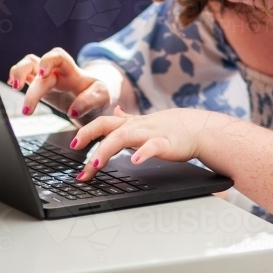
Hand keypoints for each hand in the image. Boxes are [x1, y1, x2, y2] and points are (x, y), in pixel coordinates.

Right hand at [8, 48, 111, 121]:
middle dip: (25, 75)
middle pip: (36, 64)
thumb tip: (73, 111)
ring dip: (17, 73)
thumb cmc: (98, 93)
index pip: (58, 56)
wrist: (95, 97)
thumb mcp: (102, 96)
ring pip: (27, 65)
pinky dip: (16, 78)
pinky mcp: (40, 86)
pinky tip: (13, 85)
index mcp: (71, 71)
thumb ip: (89, 102)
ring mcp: (46, 77)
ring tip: (14, 86)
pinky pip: (25, 76)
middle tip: (22, 93)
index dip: (48, 61)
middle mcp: (56, 71)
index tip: (43, 75)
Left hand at [70, 106, 224, 179]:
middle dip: (89, 136)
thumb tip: (115, 110)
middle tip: (75, 151)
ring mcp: (151, 134)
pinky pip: (153, 146)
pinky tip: (135, 161)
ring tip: (95, 162)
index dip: (86, 130)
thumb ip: (128, 118)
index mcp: (131, 123)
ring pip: (124, 136)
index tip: (73, 144)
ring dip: (107, 148)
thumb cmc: (171, 128)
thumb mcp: (145, 121)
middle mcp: (137, 126)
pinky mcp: (166, 143)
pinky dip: (143, 152)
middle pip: (108, 126)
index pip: (103, 122)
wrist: (199, 129)